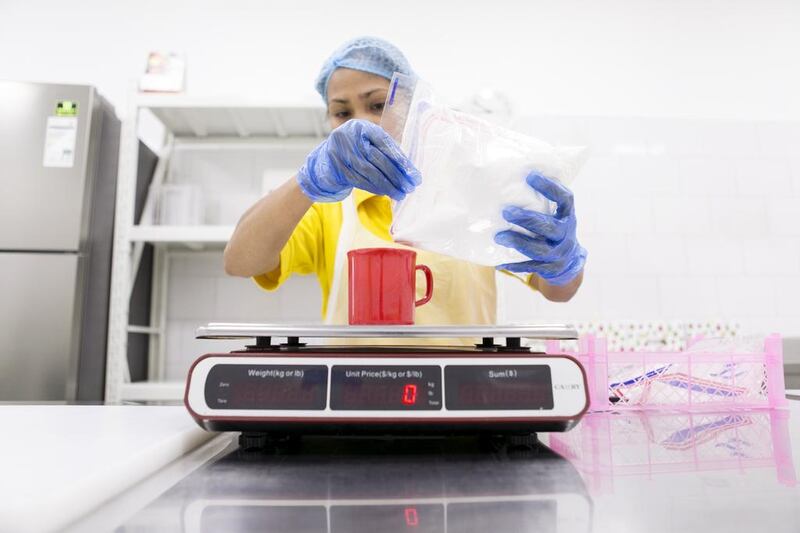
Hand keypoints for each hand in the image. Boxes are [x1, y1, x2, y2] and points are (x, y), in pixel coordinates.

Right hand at [297, 119, 421, 201]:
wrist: (325, 160)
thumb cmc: (355, 150)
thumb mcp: (368, 143)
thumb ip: (386, 150)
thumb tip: (409, 169)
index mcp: (361, 127)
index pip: (385, 143)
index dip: (400, 160)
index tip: (414, 174)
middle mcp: (349, 137)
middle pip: (378, 159)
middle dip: (397, 175)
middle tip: (410, 186)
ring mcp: (340, 153)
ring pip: (369, 172)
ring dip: (387, 185)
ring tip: (400, 194)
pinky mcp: (337, 169)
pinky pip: (360, 181)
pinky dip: (375, 188)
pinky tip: (386, 192)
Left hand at [494, 172, 586, 285]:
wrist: (569, 263)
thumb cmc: (555, 230)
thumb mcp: (557, 215)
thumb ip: (543, 200)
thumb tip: (516, 174)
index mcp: (568, 216)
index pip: (565, 198)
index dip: (550, 187)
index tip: (530, 176)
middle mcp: (566, 235)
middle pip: (548, 227)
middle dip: (526, 219)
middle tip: (506, 212)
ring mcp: (558, 254)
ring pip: (538, 249)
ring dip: (517, 241)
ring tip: (499, 236)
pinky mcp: (549, 268)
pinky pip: (530, 266)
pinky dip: (515, 265)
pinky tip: (499, 263)